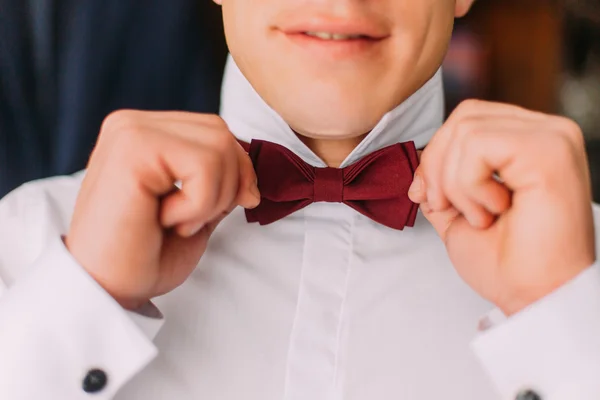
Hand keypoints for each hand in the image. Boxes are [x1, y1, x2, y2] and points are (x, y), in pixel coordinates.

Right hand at [66, 110, 259, 308]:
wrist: (108, 291)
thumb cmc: (146, 257)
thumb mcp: (197, 211)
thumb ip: (218, 180)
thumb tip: (249, 171)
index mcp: (145, 135)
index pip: (215, 131)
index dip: (238, 170)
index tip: (236, 204)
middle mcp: (133, 125)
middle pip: (220, 132)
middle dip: (230, 184)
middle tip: (196, 221)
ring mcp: (130, 132)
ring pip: (218, 145)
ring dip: (213, 197)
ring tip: (177, 222)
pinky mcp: (133, 148)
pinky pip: (203, 165)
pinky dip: (199, 204)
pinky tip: (165, 219)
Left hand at [408, 100, 595, 315]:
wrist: (534, 296)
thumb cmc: (505, 262)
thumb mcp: (457, 212)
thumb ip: (439, 182)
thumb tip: (419, 167)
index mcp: (528, 143)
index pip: (467, 119)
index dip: (437, 156)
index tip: (432, 198)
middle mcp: (546, 133)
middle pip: (464, 117)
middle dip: (438, 167)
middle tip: (449, 208)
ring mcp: (552, 137)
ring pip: (466, 129)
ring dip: (456, 182)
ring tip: (480, 216)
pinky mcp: (549, 150)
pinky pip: (478, 144)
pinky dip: (469, 184)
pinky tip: (493, 210)